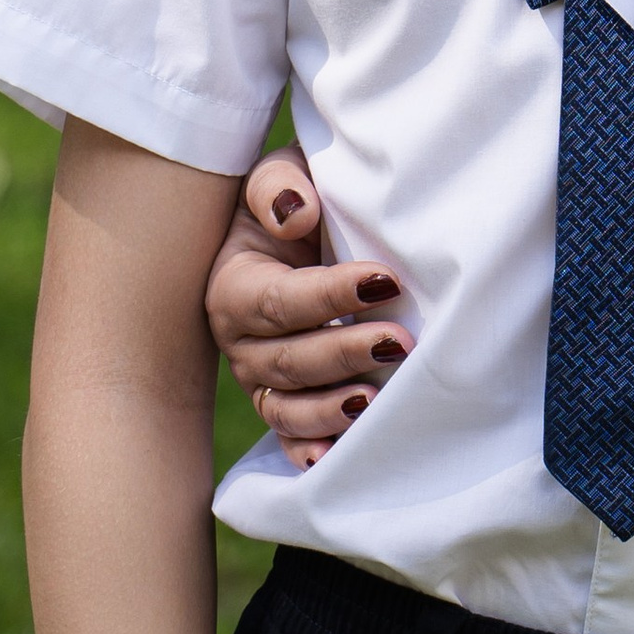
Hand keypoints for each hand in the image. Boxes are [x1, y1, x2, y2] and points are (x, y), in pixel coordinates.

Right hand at [207, 156, 414, 464]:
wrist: (300, 230)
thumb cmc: (295, 201)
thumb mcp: (280, 175)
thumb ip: (279, 186)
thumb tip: (296, 215)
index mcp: (234, 285)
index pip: (279, 299)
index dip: (330, 295)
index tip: (386, 281)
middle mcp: (241, 339)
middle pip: (287, 359)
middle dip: (343, 352)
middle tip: (399, 342)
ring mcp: (259, 378)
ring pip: (287, 405)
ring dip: (331, 408)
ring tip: (375, 400)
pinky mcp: (282, 404)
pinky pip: (289, 437)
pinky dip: (308, 452)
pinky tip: (336, 458)